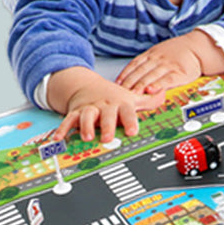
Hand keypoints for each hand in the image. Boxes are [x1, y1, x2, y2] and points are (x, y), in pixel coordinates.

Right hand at [47, 68, 163, 142]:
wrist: (88, 86)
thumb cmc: (113, 97)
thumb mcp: (132, 97)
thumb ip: (148, 100)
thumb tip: (164, 95)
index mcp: (120, 103)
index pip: (127, 111)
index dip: (130, 120)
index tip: (133, 131)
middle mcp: (104, 105)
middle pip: (107, 115)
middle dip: (108, 126)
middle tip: (108, 137)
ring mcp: (89, 108)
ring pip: (87, 116)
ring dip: (86, 126)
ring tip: (87, 137)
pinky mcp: (76, 112)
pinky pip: (68, 120)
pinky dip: (63, 129)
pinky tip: (58, 138)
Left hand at [116, 31, 223, 94]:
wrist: (198, 47)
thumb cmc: (178, 52)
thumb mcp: (159, 52)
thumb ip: (146, 62)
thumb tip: (129, 76)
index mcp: (151, 54)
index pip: (134, 65)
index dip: (124, 75)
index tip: (116, 85)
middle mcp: (158, 59)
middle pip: (140, 72)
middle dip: (129, 83)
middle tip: (120, 94)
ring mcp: (168, 65)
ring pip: (151, 76)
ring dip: (140, 86)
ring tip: (132, 95)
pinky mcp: (179, 72)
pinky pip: (167, 79)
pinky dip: (158, 85)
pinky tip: (152, 91)